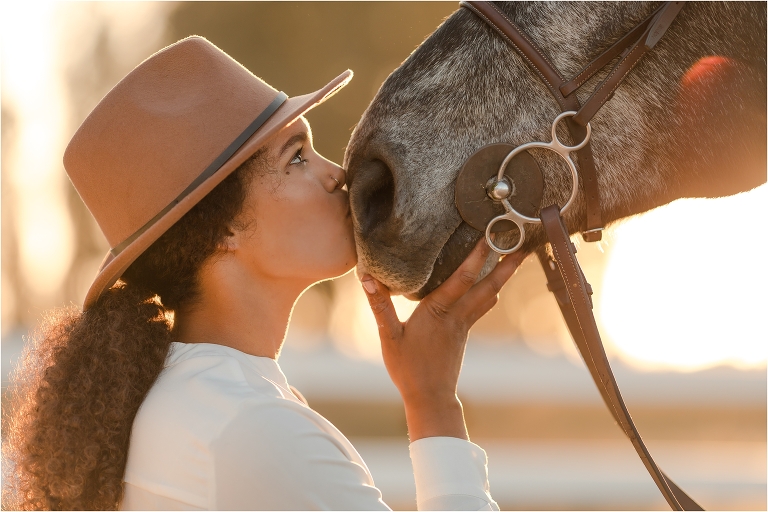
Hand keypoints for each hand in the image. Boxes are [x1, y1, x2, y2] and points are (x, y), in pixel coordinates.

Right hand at [360, 239, 525, 440]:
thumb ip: (379, 305)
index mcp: (438, 312)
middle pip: (488, 286)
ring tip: (513, 258)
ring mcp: (464, 325)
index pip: (463, 279)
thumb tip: (366, 277)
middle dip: (507, 265)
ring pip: (489, 295)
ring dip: (502, 276)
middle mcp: (456, 316)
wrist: (430, 398)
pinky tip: (490, 284)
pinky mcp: (464, 332)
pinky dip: (489, 290)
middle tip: (524, 245)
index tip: (490, 236)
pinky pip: (482, 305)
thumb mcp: (388, 336)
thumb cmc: (408, 369)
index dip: (478, 256)